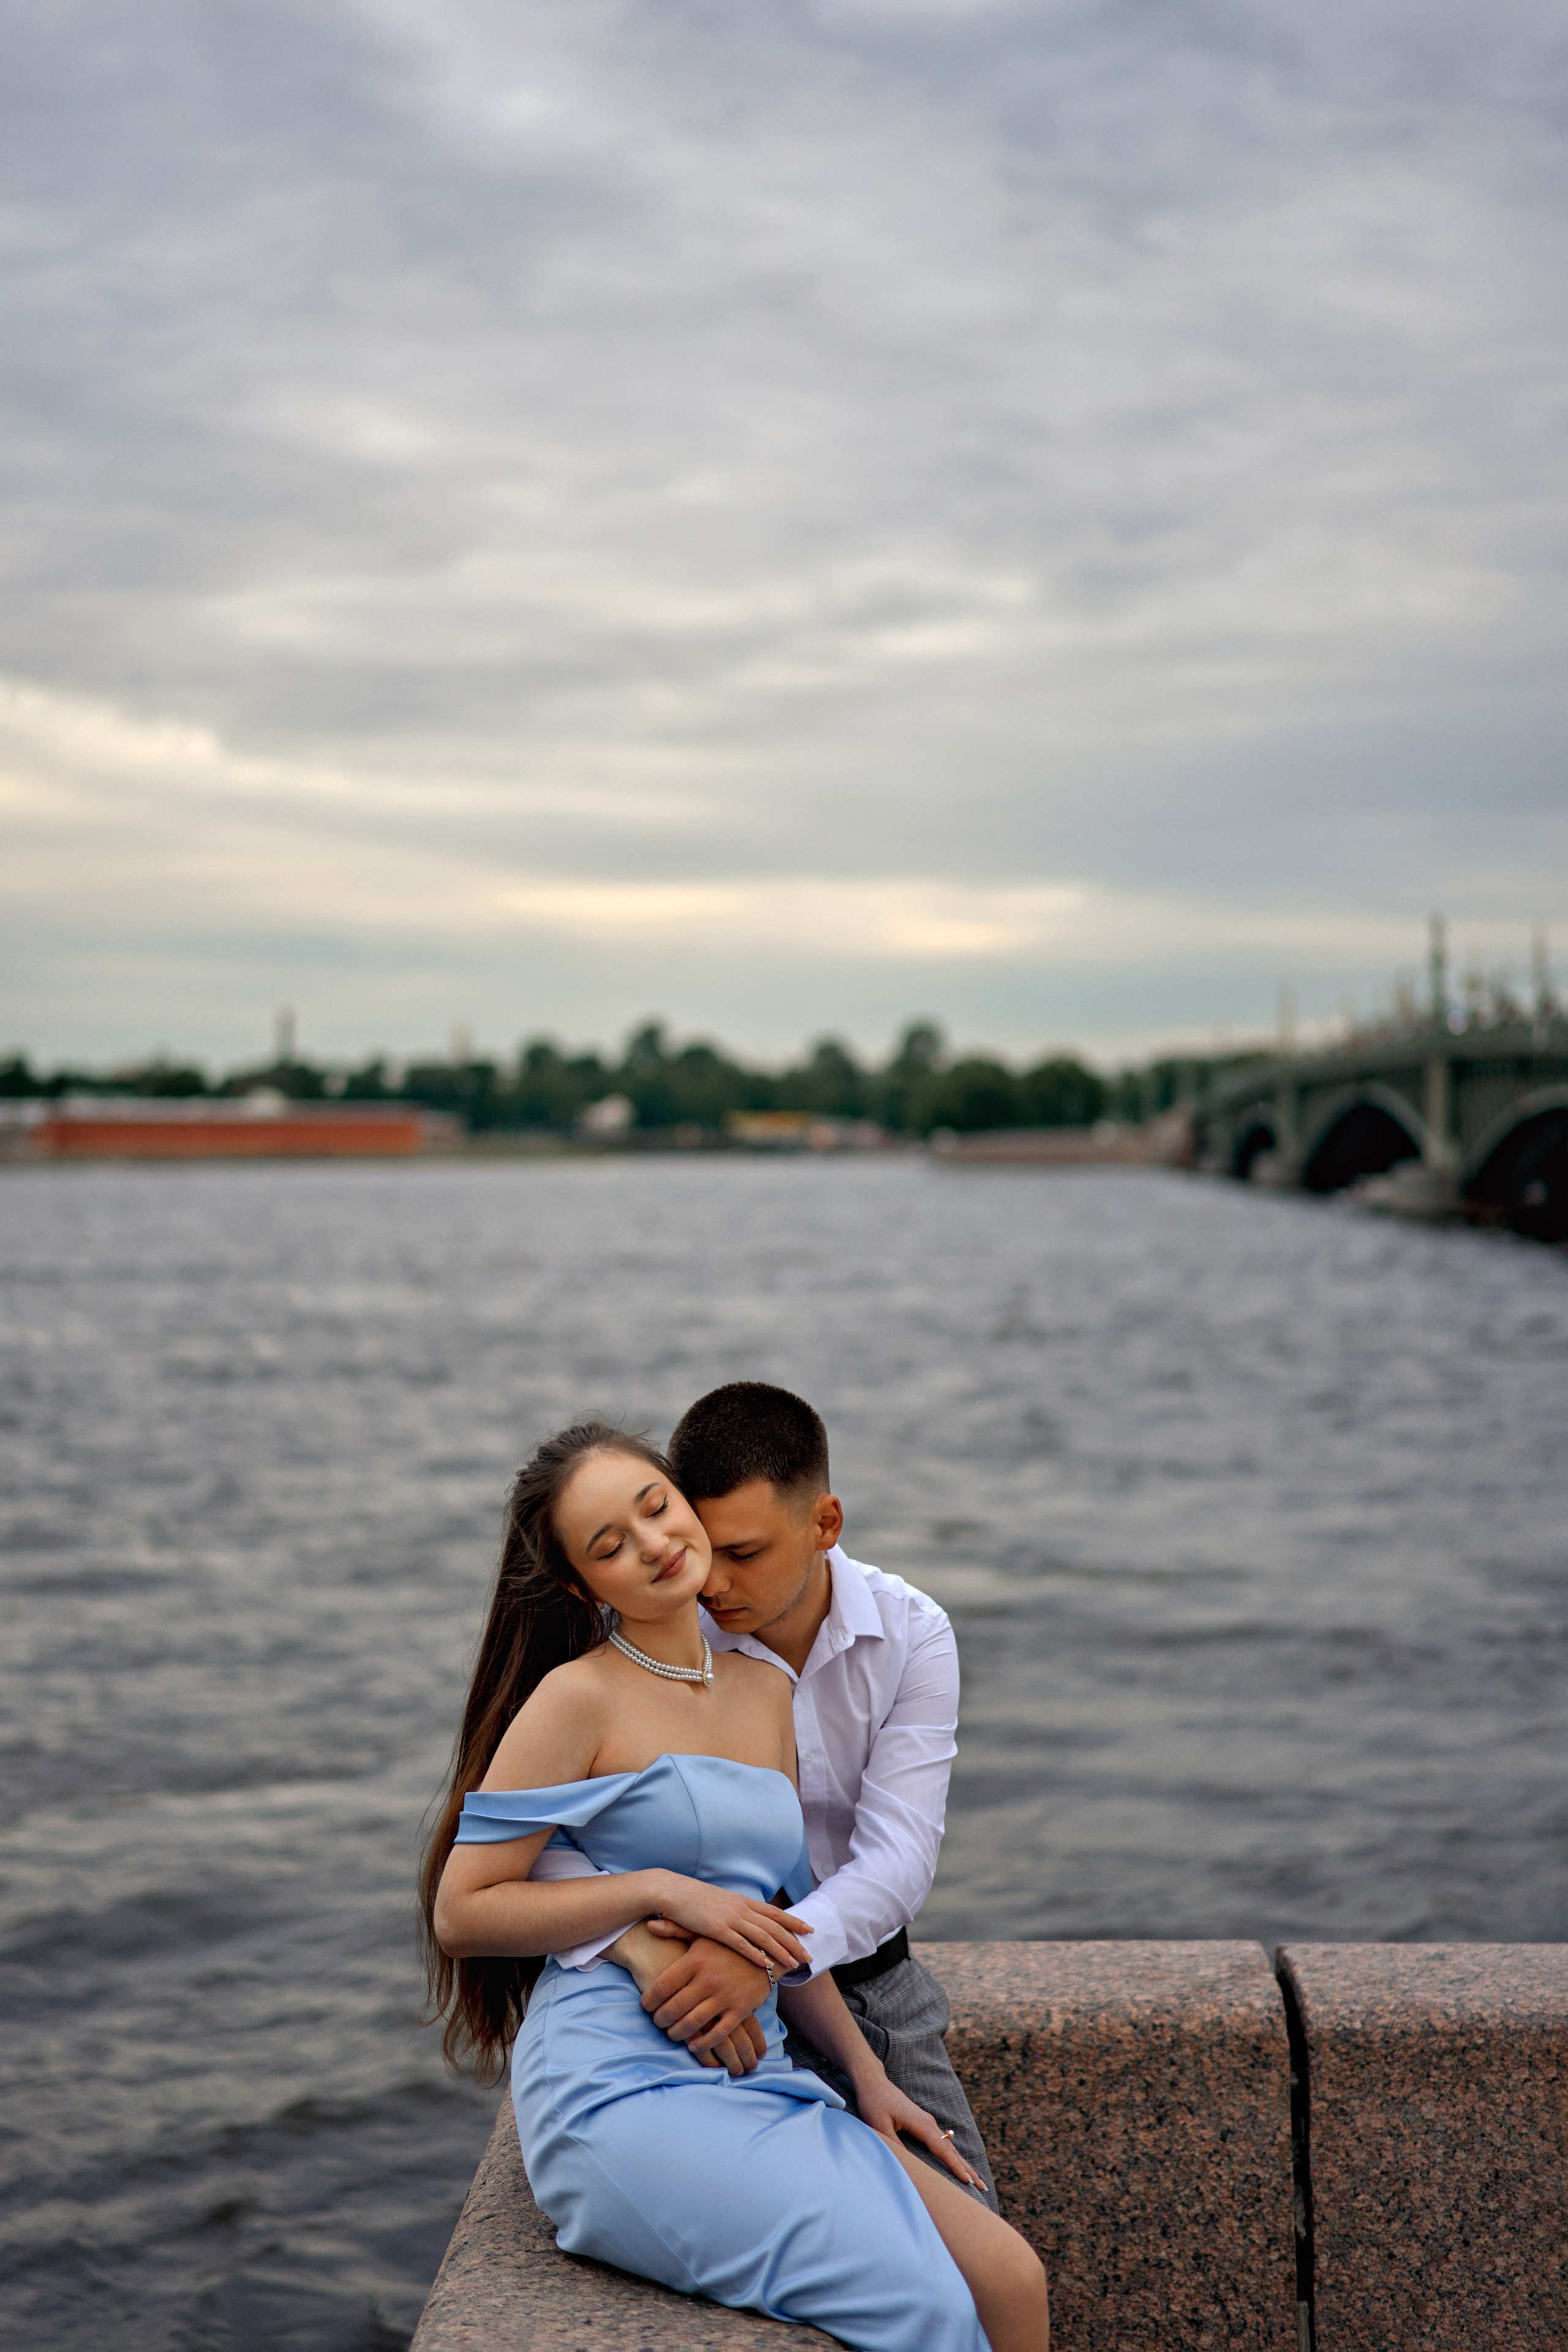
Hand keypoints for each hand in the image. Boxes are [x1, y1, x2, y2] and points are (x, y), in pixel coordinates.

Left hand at [601, 1923, 764, 2075]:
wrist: (767, 1952)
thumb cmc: (726, 1945)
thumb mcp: (702, 1934)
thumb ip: (675, 1931)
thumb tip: (650, 1925)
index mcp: (695, 1961)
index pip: (663, 1986)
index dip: (649, 2001)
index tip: (645, 2006)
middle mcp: (708, 1979)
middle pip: (673, 2008)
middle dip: (660, 2020)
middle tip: (657, 2022)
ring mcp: (725, 1996)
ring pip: (692, 2024)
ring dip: (677, 2033)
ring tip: (672, 2033)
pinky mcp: (740, 2011)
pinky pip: (717, 2034)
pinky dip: (702, 2044)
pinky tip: (693, 2045)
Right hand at [648, 1880, 812, 1977]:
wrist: (672, 1891)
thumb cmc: (691, 1898)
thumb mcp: (717, 1902)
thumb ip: (731, 1910)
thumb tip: (742, 1918)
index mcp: (741, 1900)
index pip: (774, 1912)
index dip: (793, 1921)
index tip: (809, 1929)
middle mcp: (741, 1908)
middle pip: (774, 1925)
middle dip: (794, 1940)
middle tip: (809, 1955)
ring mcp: (731, 1918)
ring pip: (763, 1936)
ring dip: (781, 1950)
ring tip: (795, 1963)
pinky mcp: (718, 1929)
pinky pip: (742, 1943)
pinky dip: (756, 1954)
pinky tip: (767, 1964)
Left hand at [854, 2071, 984, 2193]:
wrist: (874, 2082)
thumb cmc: (875, 2103)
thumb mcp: (879, 2126)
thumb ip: (894, 2145)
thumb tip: (909, 2164)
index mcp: (921, 2124)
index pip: (942, 2150)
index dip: (955, 2167)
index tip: (968, 2181)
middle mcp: (928, 2123)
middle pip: (951, 2150)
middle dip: (967, 2169)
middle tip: (982, 2187)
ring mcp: (927, 2122)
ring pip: (949, 2147)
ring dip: (962, 2163)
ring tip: (975, 2180)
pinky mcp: (923, 2123)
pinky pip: (942, 2143)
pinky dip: (952, 2156)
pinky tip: (956, 2163)